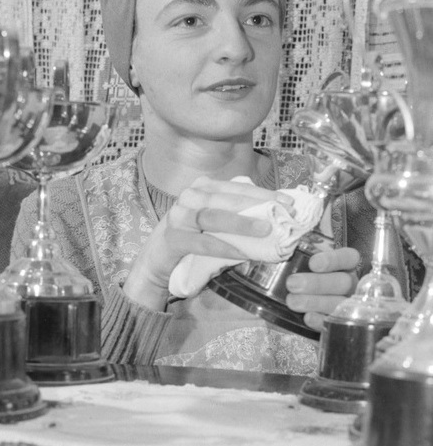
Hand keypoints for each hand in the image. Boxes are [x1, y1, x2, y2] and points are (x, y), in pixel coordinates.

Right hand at [123, 176, 293, 309]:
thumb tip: (276, 214)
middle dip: (256, 205)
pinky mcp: (173, 239)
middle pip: (227, 198)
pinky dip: (223, 247)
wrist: (157, 258)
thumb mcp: (214, 220)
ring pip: (213, 216)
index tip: (288, 202)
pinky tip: (242, 253)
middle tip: (281, 214)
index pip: (237, 187)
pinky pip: (201, 242)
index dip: (264, 193)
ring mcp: (179, 216)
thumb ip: (237, 213)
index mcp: (203, 187)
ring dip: (241, 224)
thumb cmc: (193, 237)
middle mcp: (189, 196)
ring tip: (265, 230)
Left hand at [285, 247, 359, 332]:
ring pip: (339, 303)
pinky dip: (320, 320)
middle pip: (343, 282)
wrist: (296, 311)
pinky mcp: (338, 324)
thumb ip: (292, 256)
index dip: (333, 260)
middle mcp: (349, 285)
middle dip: (317, 283)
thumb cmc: (298, 279)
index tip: (313, 263)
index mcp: (343, 266)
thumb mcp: (297, 264)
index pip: (348, 258)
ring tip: (292, 302)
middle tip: (292, 283)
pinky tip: (307, 318)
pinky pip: (333, 323)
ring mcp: (347, 306)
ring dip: (315, 302)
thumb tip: (270, 242)